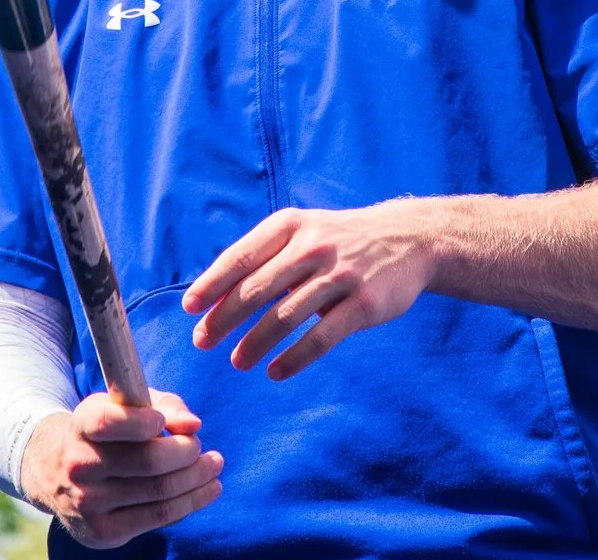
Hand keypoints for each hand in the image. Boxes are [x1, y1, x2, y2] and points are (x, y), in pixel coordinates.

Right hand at [21, 388, 221, 548]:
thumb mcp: (125, 406)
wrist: (58, 475)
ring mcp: (88, 503)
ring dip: (197, 478)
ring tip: (214, 465)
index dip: (144, 421)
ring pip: (160, 491)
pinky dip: (191, 502)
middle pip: (148, 461)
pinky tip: (208, 489)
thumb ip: (162, 406)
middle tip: (200, 447)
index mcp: (81, 425)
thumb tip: (192, 424)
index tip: (170, 422)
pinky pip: (159, 517)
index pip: (109, 422)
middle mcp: (79, 465)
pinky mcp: (103, 531)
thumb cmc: (107, 432)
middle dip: (187, 452)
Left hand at [183, 201, 440, 378]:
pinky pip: (322, 338)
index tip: (190, 308)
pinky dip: (295, 359)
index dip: (212, 284)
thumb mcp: (302, 232)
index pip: (241, 257)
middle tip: (203, 341)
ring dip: (255, 343)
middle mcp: (313, 246)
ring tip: (237, 362)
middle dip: (224, 319)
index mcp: (290, 225)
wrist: (407, 239)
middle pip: (257, 290)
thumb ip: (263, 258)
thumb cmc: (338, 241)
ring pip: (286, 316)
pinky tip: (276, 372)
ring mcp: (341, 275)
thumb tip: (213, 296)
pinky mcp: (365, 304)